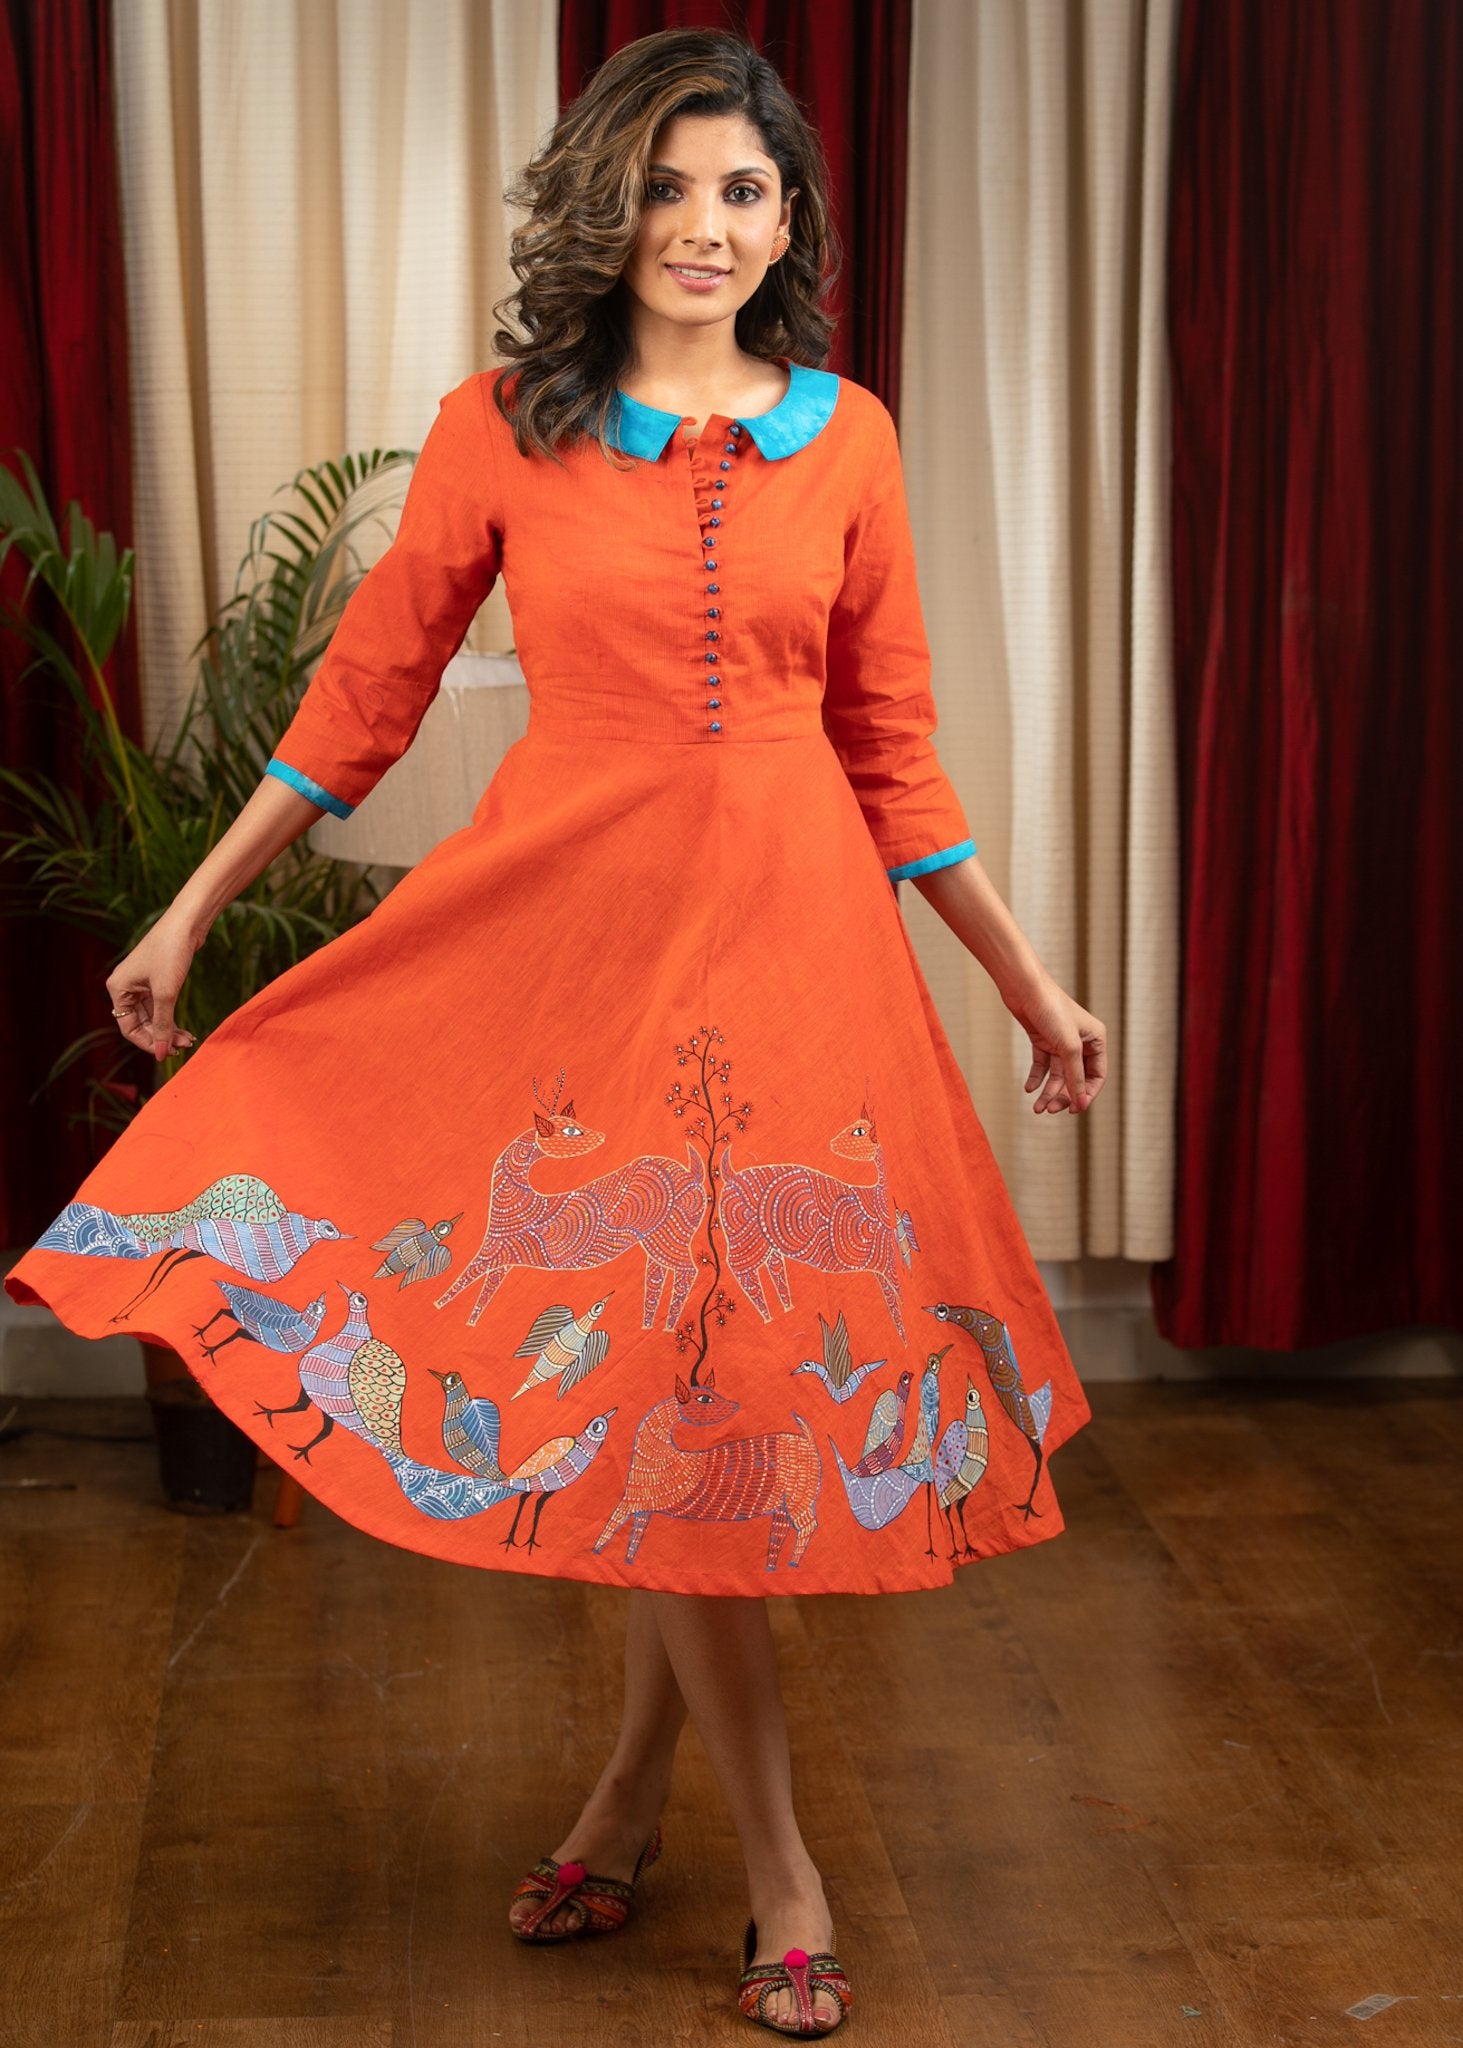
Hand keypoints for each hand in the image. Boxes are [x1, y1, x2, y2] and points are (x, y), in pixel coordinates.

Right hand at [105, 907, 205, 1062]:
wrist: (187, 923)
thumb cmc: (171, 953)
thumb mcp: (166, 993)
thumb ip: (162, 1025)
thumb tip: (160, 1054)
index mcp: (118, 988)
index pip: (128, 1027)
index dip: (147, 1043)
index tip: (166, 1053)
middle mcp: (125, 987)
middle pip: (141, 1024)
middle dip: (161, 1037)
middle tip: (184, 1047)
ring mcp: (141, 983)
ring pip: (153, 1017)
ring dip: (169, 1030)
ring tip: (188, 1040)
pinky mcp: (156, 980)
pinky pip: (160, 1007)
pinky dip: (171, 1019)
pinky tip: (185, 1030)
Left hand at [1002, 971, 1106, 1114]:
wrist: (1024, 988)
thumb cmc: (1051, 1010)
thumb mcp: (1067, 1046)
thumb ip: (1075, 1075)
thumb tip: (1080, 1101)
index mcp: (1096, 1039)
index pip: (1097, 1075)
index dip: (1086, 1094)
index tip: (1074, 1110)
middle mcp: (1080, 1042)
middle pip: (1076, 1078)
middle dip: (1064, 1095)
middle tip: (1050, 1110)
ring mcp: (1060, 1042)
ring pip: (1058, 1075)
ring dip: (1048, 1092)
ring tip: (1037, 1107)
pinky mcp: (1042, 1040)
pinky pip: (1042, 1066)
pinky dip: (1036, 1078)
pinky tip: (1029, 1089)